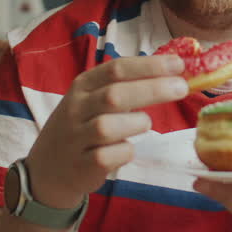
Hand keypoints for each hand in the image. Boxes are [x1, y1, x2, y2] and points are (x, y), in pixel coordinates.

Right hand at [25, 54, 187, 207]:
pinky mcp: (81, 165)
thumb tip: (171, 72)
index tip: (178, 64)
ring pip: (107, 126)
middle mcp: (77, 108)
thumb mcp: (94, 99)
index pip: (116, 69)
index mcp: (83, 86)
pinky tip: (127, 149)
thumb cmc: (83, 127)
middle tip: (182, 88)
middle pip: (115, 94)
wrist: (48, 168)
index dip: (149, 65)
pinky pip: (107, 156)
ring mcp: (76, 137)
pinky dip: (124, 152)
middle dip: (152, 89)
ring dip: (136, 123)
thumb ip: (126, 86)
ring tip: (145, 124)